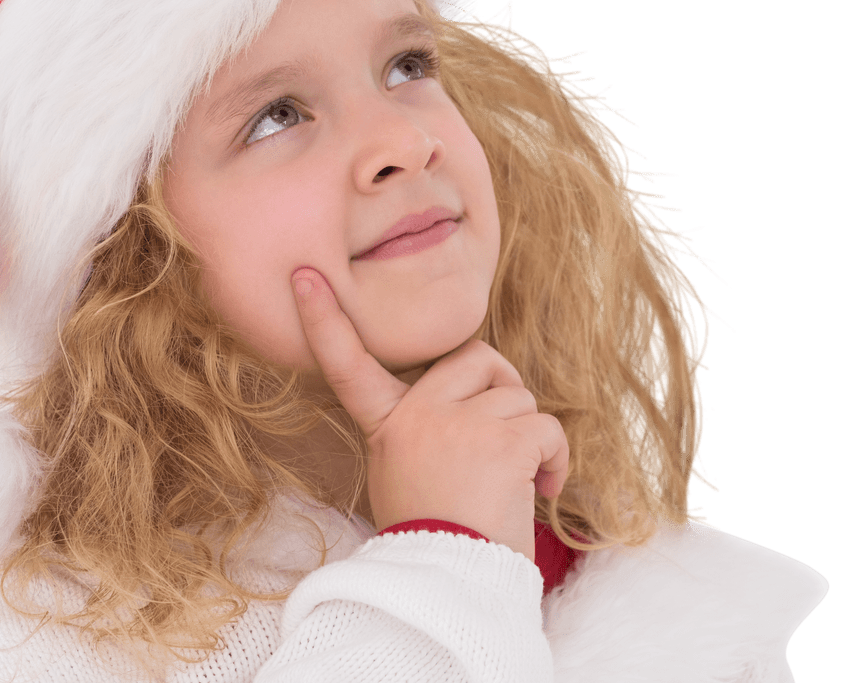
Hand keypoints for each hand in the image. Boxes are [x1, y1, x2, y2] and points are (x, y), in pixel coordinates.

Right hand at [291, 267, 568, 561]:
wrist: (456, 587)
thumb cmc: (436, 533)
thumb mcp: (404, 470)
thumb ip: (423, 424)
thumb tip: (468, 393)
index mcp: (388, 422)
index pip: (348, 363)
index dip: (324, 319)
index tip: (306, 276)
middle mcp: (417, 415)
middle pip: (477, 356)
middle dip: (503, 383)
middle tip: (505, 426)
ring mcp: (458, 425)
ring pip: (518, 395)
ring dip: (530, 433)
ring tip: (516, 479)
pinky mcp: (501, 443)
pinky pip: (546, 426)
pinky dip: (556, 457)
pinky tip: (544, 488)